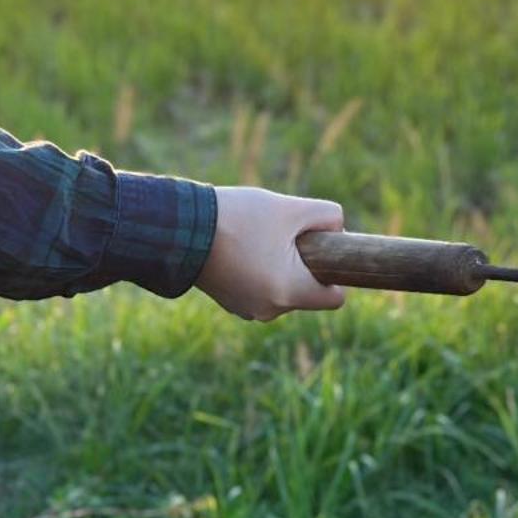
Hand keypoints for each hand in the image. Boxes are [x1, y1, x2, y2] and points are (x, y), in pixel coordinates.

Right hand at [196, 187, 346, 320]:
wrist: (179, 227)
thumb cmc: (239, 218)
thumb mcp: (292, 207)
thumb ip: (329, 216)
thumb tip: (339, 230)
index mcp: (289, 293)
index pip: (335, 298)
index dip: (336, 272)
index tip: (323, 249)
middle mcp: (270, 310)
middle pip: (308, 290)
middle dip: (304, 263)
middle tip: (283, 235)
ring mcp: (248, 309)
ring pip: (284, 287)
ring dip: (281, 265)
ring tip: (258, 238)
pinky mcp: (231, 302)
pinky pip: (262, 287)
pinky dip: (260, 270)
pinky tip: (243, 247)